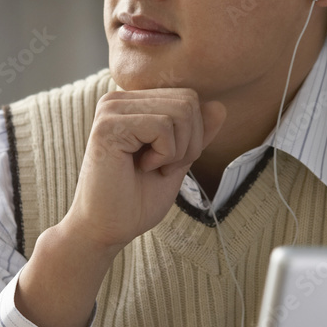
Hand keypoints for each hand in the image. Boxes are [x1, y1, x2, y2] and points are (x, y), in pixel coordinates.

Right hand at [62, 88, 226, 250]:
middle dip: (190, 141)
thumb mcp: (178, 161)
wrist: (106, 229)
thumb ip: (197, 134)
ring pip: (181, 111)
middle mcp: (119, 99)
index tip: (169, 162)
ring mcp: (111, 109)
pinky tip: (143, 167)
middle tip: (164, 167)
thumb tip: (220, 106)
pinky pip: (163, 126)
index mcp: (132, 103)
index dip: (194, 134)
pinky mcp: (108, 125)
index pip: (188, 97)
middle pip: (189, 100)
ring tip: (153, 168)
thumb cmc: (137, 200)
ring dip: (178, 150)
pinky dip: (165, 154)